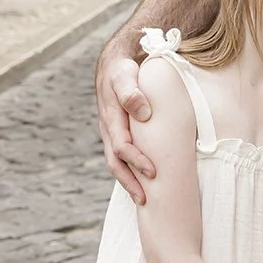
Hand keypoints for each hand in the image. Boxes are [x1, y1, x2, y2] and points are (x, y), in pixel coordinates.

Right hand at [95, 48, 154, 203]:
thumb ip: (131, 92)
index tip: (153, 173)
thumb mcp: (124, 75)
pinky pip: (122, 155)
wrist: (113, 64)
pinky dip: (130, 169)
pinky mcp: (118, 131)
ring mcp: (112, 132)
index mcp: (111, 120)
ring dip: (129, 180)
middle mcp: (109, 130)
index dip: (137, 162)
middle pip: (116, 163)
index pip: (122, 148)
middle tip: (146, 198)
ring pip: (117, 163)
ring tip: (144, 197)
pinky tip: (144, 177)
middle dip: (130, 182)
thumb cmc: (122, 70)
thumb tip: (143, 112)